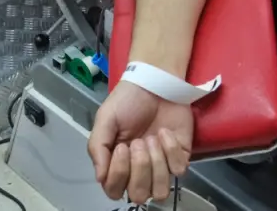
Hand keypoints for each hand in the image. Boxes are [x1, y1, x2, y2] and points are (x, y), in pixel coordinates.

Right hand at [88, 81, 192, 204]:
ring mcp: (160, 166)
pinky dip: (171, 150)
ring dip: (156, 162)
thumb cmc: (128, 100)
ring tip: (152, 138)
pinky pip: (178, 170)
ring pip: (160, 190)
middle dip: (140, 167)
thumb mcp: (105, 119)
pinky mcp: (180, 158)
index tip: (122, 147)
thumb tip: (99, 178)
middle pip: (139, 194)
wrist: (156, 82)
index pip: (114, 190)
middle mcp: (138, 170)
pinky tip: (165, 133)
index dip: (119, 174)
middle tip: (139, 141)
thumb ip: (97, 148)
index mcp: (116, 163)